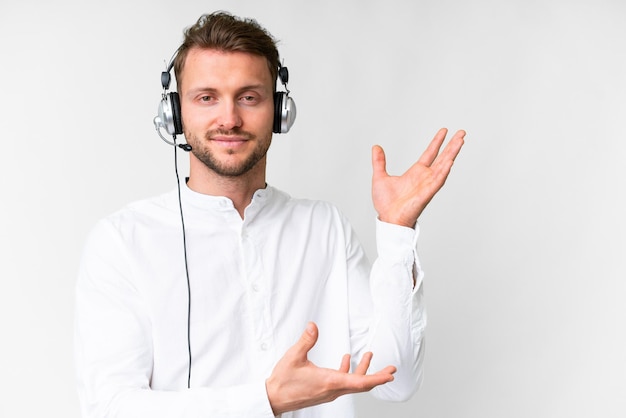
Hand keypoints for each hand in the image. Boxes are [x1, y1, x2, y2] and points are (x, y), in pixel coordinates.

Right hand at [265, 322, 395, 414]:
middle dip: (378, 376)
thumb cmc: (283, 381)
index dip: (377, 378)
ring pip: (353, 384)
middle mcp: (333, 389)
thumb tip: (313, 326)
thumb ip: (306, 340)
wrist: (274, 398)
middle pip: (362, 385)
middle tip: (391, 369)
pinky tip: (347, 360)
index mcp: (329, 382)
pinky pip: (342, 383)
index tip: (390, 374)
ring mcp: (329, 391)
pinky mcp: (324, 391)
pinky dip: (348, 372)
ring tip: (369, 355)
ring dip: (363, 371)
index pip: (360, 382)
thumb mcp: (294, 357)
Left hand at [372, 128, 465, 226]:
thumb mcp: (380, 177)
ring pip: (443, 166)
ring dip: (452, 154)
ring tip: (461, 141)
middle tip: (462, 133)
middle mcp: (425, 177)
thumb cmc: (386, 204)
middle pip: (442, 157)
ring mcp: (428, 185)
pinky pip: (438, 181)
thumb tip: (376, 148)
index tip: (444, 131)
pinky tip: (450, 161)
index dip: (437, 142)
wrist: (388, 219)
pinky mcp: (427, 193)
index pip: (430, 153)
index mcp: (416, 173)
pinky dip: (444, 171)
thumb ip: (379, 162)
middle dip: (452, 145)